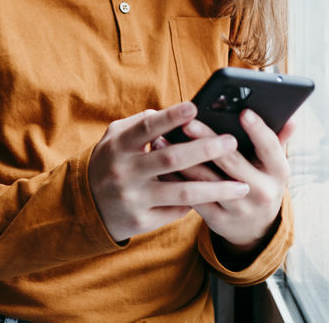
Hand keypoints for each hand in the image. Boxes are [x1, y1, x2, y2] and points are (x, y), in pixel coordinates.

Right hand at [88, 102, 250, 242]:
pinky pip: (176, 212)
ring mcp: (134, 198)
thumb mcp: (113, 139)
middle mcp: (125, 172)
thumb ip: (139, 125)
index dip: (170, 117)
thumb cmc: (108, 163)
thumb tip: (169, 113)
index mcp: (118, 146)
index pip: (146, 128)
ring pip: (182, 192)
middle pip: (171, 159)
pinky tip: (219, 199)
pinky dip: (198, 204)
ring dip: (215, 188)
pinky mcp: (142, 220)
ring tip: (243, 185)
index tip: (195, 107)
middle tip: (232, 142)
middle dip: (205, 149)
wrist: (85, 207)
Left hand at [170, 109, 293, 254]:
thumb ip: (277, 139)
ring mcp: (239, 208)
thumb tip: (291, 115)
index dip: (258, 130)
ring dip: (182, 159)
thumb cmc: (260, 182)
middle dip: (207, 140)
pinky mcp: (218, 219)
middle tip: (187, 122)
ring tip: (162, 138)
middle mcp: (262, 192)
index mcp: (278, 173)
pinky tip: (160, 163)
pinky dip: (175, 179)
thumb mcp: (273, 165)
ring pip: (207, 180)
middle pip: (232, 162)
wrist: (255, 229)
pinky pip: (193, 197)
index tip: (243, 111)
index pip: (271, 148)